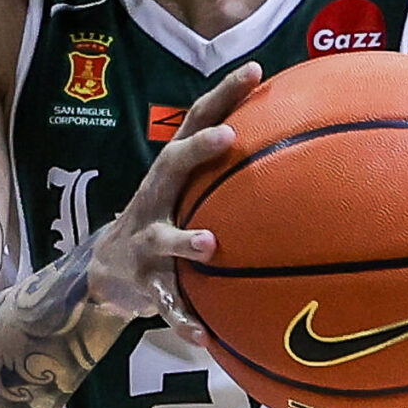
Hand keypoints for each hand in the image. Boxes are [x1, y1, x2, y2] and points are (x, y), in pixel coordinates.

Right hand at [83, 62, 260, 337]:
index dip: (224, 94)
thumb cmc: (164, 225)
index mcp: (172, 174)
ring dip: (184, 241)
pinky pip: (165, 303)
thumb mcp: (189, 195)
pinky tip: (204, 337)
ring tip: (209, 246)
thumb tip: (303, 150)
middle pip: (170, 164)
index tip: (255, 70)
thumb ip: (230, 175)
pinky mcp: (142, 283)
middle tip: (228, 137)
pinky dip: (183, 319)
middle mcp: (155, 198)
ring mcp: (144, 241)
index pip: (197, 122)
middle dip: (197, 149)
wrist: (104, 275)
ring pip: (161, 238)